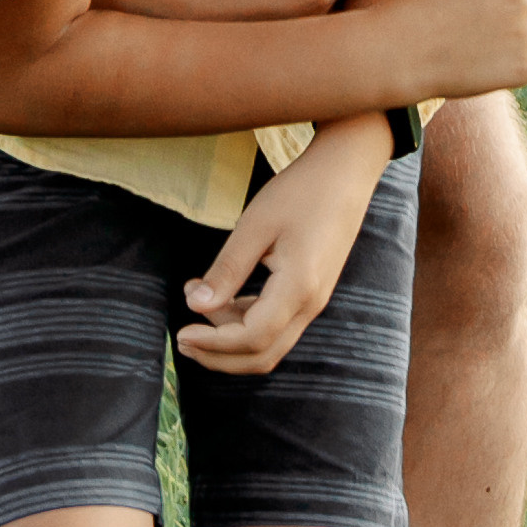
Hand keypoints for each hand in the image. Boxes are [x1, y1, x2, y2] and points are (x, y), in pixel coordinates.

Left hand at [174, 119, 391, 375]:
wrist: (346, 172)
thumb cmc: (301, 191)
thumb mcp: (256, 225)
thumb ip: (227, 269)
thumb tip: (195, 306)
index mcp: (299, 288)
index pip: (251, 338)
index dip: (213, 343)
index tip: (181, 330)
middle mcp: (311, 305)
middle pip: (262, 355)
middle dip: (218, 355)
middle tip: (182, 336)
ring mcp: (314, 301)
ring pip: (269, 344)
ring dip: (230, 339)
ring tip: (197, 301)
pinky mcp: (312, 293)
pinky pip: (277, 326)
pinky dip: (246, 325)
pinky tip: (224, 299)